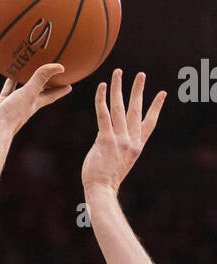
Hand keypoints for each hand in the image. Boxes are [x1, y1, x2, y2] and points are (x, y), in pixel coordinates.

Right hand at [0, 62, 70, 134]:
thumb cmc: (12, 114)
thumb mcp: (29, 93)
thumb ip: (42, 78)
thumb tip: (60, 66)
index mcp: (31, 103)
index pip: (49, 95)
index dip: (59, 90)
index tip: (69, 85)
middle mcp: (18, 104)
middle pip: (30, 91)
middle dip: (36, 84)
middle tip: (41, 73)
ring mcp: (1, 106)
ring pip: (7, 92)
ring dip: (8, 84)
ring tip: (11, 73)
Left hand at [82, 68, 164, 194]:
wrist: (101, 190)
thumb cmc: (106, 178)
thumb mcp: (119, 161)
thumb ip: (118, 145)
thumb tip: (108, 136)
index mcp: (137, 146)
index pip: (150, 123)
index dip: (156, 107)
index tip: (162, 94)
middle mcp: (131, 141)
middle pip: (136, 110)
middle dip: (138, 90)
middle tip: (141, 74)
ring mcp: (119, 140)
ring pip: (119, 108)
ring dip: (118, 88)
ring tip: (118, 73)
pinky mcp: (105, 140)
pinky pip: (103, 115)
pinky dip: (102, 100)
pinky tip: (101, 86)